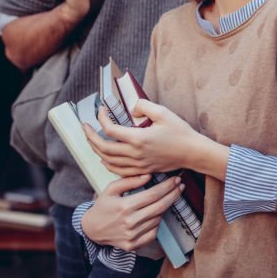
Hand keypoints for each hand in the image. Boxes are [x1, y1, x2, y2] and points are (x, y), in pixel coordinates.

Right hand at [80, 174, 183, 250]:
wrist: (92, 230)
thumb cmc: (102, 206)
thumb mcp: (111, 189)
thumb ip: (129, 181)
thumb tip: (148, 175)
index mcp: (125, 206)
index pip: (153, 195)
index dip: (167, 186)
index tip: (175, 179)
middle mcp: (130, 222)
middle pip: (160, 207)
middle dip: (173, 195)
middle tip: (180, 186)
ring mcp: (132, 235)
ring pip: (158, 219)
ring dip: (165, 208)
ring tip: (167, 198)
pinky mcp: (133, 245)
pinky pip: (153, 233)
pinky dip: (157, 223)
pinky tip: (156, 215)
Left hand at [85, 100, 200, 175]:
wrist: (192, 152)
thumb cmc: (179, 132)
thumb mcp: (163, 112)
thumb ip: (143, 106)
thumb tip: (130, 109)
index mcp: (138, 138)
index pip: (110, 130)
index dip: (101, 119)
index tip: (100, 110)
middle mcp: (135, 153)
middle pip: (103, 148)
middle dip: (90, 137)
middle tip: (85, 127)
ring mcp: (137, 164)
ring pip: (108, 161)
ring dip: (96, 150)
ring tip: (91, 140)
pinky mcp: (142, 170)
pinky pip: (118, 171)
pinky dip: (107, 164)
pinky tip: (104, 158)